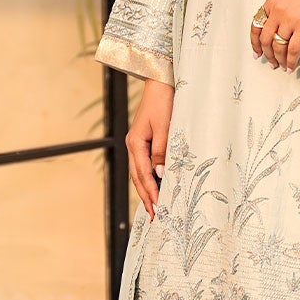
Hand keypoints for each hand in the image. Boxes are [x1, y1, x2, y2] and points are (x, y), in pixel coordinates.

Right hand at [127, 77, 173, 218]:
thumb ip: (162, 151)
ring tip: (155, 207)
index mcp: (135, 143)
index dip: (151, 193)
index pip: (143, 175)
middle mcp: (133, 145)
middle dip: (146, 197)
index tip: (159, 209)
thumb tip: (160, 174)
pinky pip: (144, 165)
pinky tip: (156, 186)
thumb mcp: (166, 127)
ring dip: (147, 190)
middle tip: (155, 216)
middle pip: (137, 178)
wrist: (161, 83)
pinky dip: (149, 179)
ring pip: (139, 173)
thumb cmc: (164, 102)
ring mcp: (137, 144)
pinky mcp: (144, 141)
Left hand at [250, 0, 299, 70]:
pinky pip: (293, 50)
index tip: (257, 53)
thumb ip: (281, 9)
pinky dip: (291, 62)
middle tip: (272, 63)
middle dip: (267, 55)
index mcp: (272, 1)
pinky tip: (292, 67)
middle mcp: (278, 9)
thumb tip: (279, 31)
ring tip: (282, 67)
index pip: (256, 25)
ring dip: (279, 60)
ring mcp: (290, 18)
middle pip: (265, 39)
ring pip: (278, 46)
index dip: (255, 42)